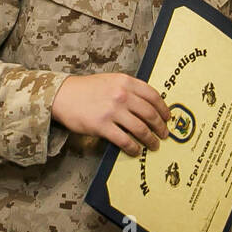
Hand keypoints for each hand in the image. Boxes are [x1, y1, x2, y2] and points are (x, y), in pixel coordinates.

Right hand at [51, 74, 169, 156]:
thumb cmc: (87, 89)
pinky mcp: (102, 126)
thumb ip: (129, 89)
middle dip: (160, 126)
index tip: (168, 117)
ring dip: (150, 139)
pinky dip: (133, 148)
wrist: (63, 96)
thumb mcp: (111, 80)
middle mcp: (122, 95)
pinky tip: (136, 151)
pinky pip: (124, 140)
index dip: (164, 109)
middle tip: (164, 134)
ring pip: (140, 128)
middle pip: (150, 113)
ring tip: (154, 145)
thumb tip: (148, 104)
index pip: (153, 96)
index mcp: (126, 82)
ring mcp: (112, 111)